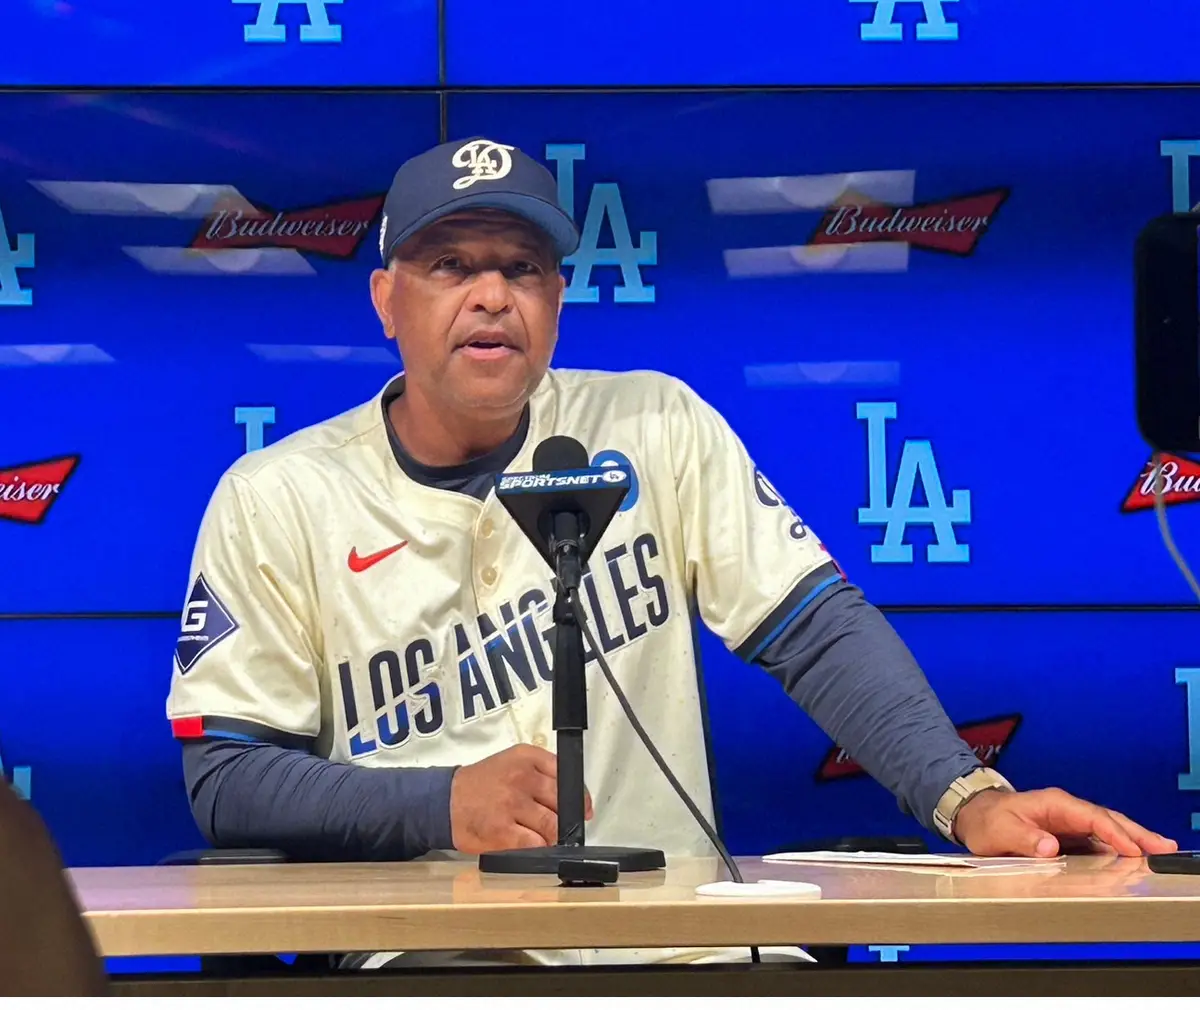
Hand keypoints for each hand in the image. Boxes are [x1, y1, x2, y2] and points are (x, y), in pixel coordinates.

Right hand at [449, 744, 592, 854]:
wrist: (445, 801)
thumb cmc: (481, 785)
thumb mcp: (512, 762)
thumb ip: (542, 772)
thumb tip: (574, 798)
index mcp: (526, 757)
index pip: (565, 774)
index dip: (578, 796)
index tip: (582, 808)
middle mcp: (520, 777)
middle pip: (562, 802)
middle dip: (565, 819)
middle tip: (559, 826)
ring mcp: (512, 804)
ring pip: (552, 825)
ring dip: (552, 836)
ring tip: (543, 836)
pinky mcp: (503, 830)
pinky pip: (535, 843)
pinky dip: (538, 847)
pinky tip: (530, 844)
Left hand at [953, 786, 1177, 857]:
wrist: (974, 814)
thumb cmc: (987, 820)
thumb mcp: (999, 830)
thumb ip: (1024, 837)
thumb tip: (1050, 847)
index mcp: (1054, 804)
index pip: (1092, 817)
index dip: (1113, 833)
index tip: (1133, 849)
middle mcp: (1066, 809)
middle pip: (1108, 819)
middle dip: (1136, 832)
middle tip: (1164, 846)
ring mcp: (1068, 821)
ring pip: (1107, 828)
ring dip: (1133, 839)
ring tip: (1159, 850)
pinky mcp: (1067, 833)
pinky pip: (1097, 838)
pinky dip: (1117, 846)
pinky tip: (1132, 857)